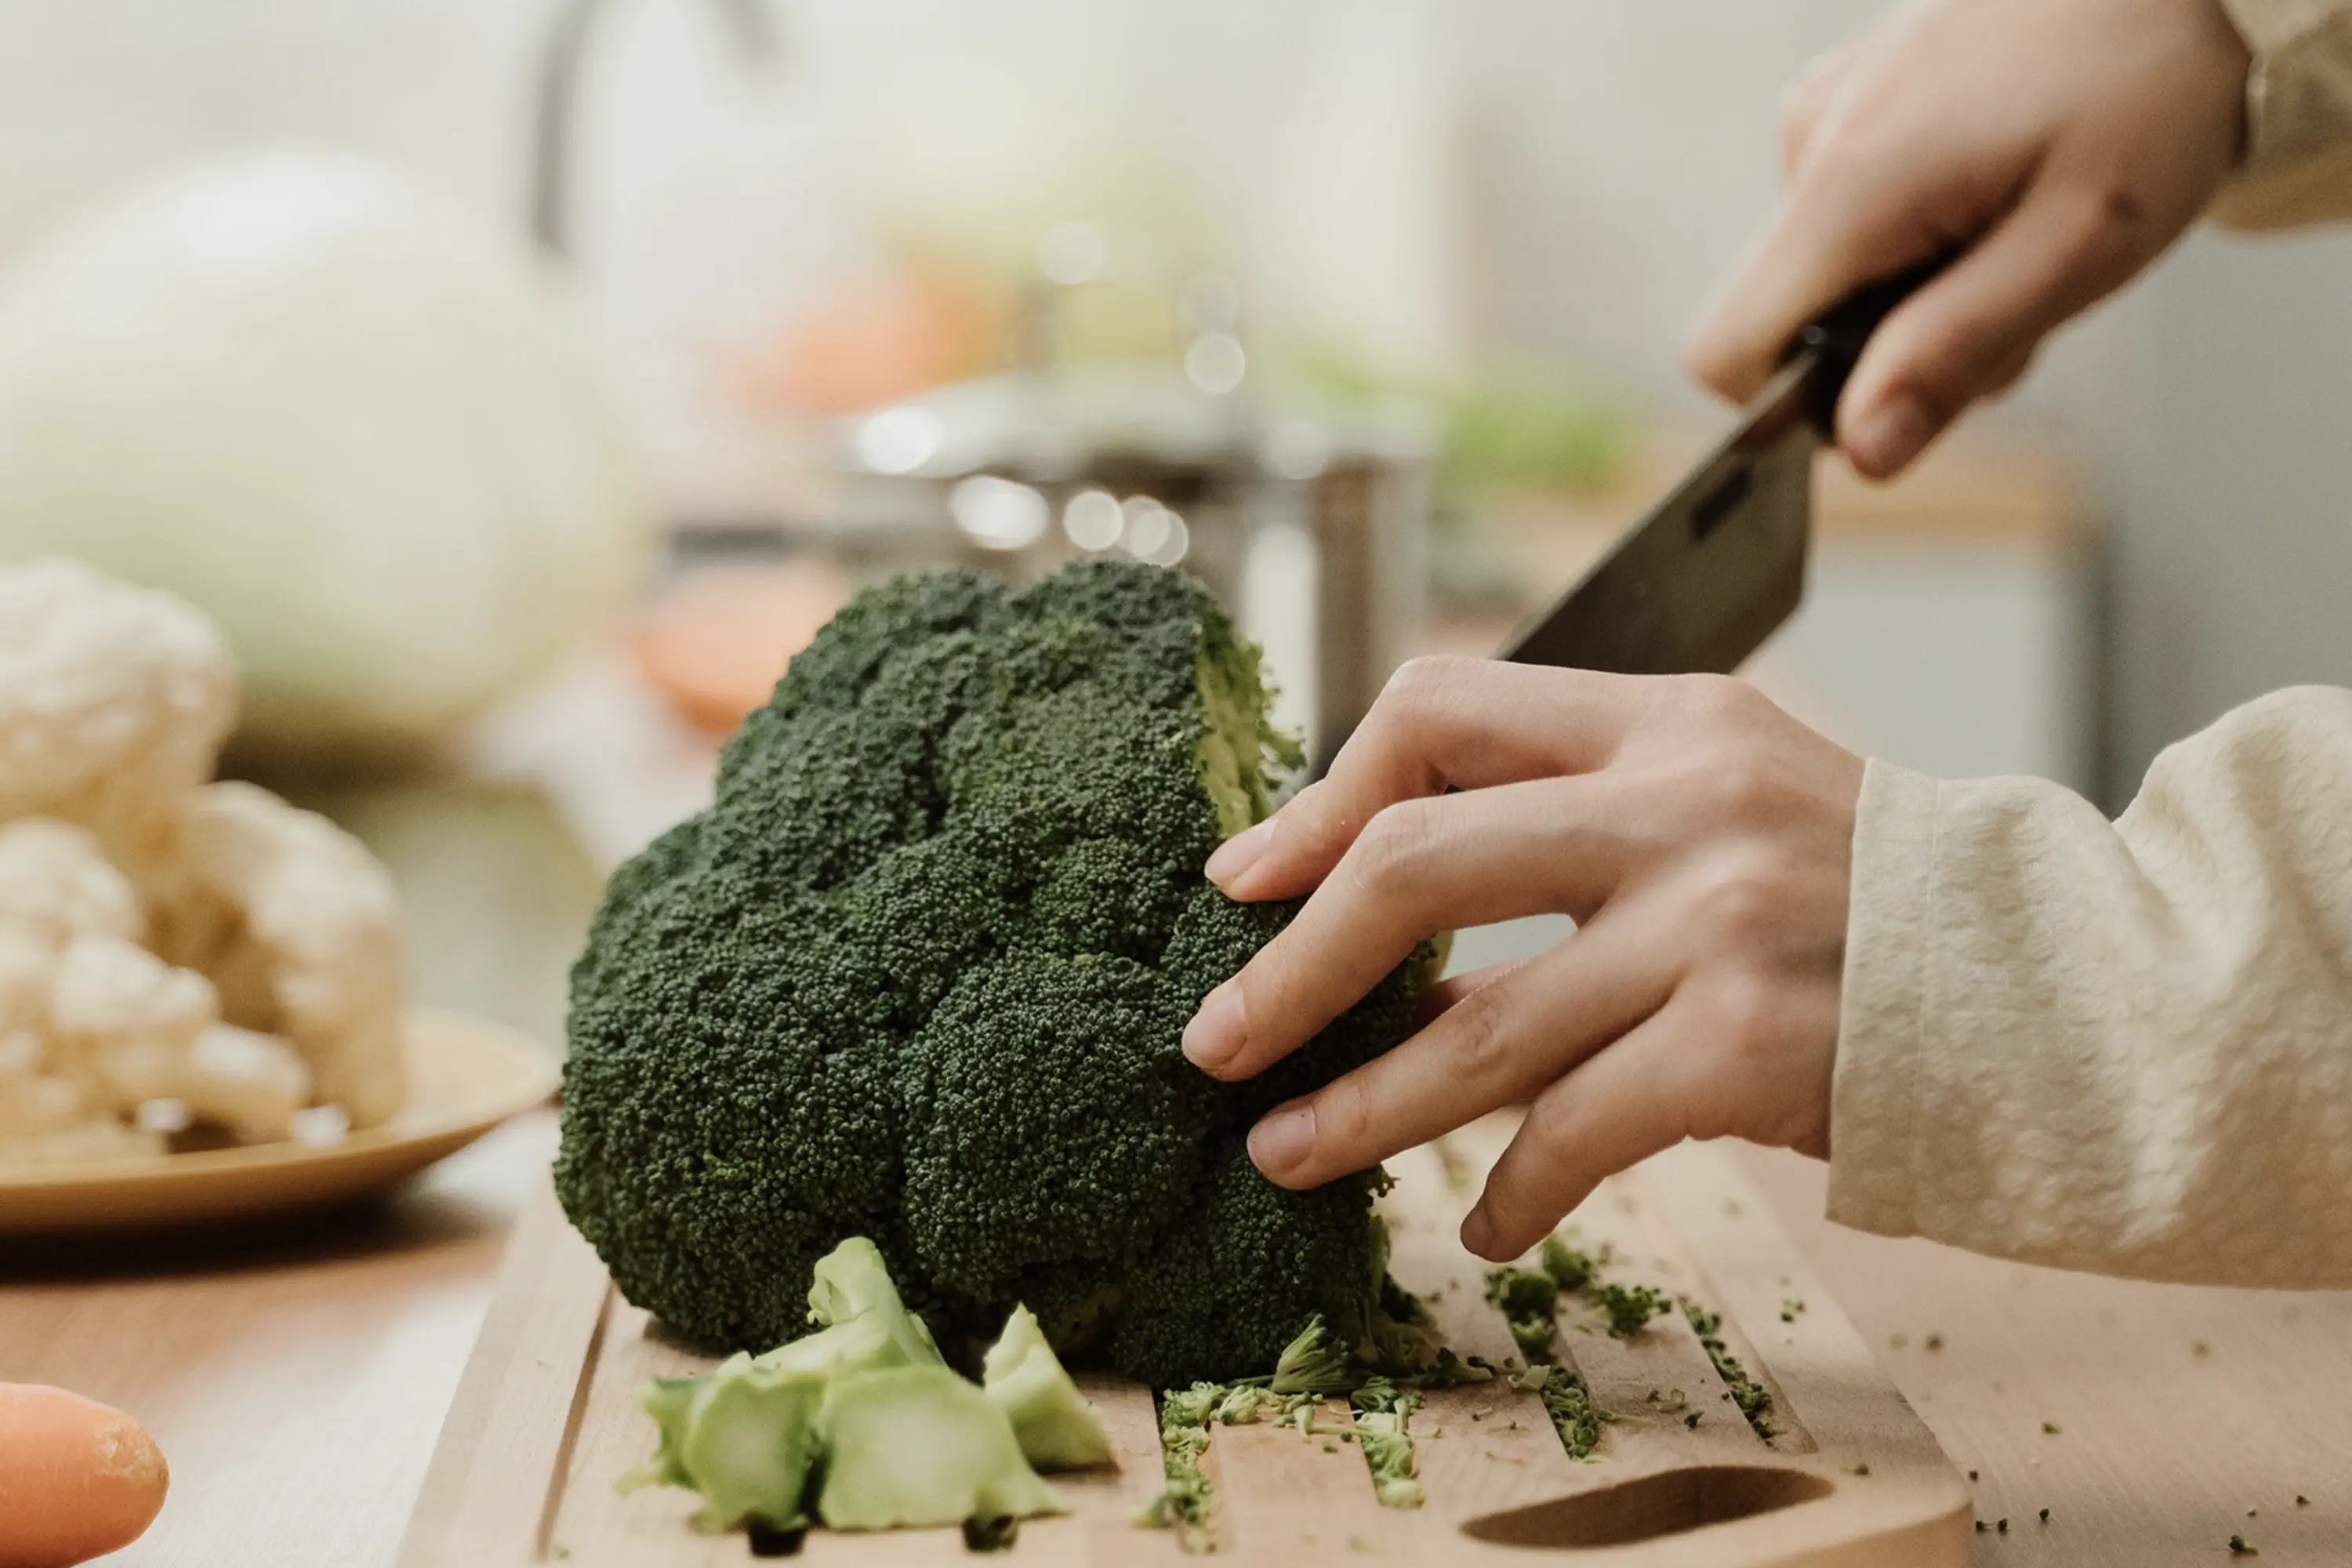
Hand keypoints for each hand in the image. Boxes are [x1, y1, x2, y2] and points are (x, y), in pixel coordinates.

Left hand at [1181, 659, 1864, 1261]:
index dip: (1321, 796)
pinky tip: (1486, 1223)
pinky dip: (1513, 1189)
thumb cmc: (1873, 902)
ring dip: (1361, 1105)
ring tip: (1284, 1152)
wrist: (2070, 986)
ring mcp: (1716, 921)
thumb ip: (1585, 820)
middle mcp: (1681, 802)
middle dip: (1289, 965)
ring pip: (1475, 1026)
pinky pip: (1573, 1130)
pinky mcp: (1748, 1044)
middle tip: (1214, 1041)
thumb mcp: (1736, 801)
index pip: (1442, 707)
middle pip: (1414, 861)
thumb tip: (1383, 919)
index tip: (1250, 880)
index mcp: (1668, 718)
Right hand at [1686, 0, 2248, 477]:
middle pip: (1786, 319)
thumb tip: (1861, 449)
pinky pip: (1850, 212)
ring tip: (2018, 233)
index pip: (1726, 351)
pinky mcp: (1849, 98)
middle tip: (2011, 297)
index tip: (1894, 397)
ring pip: (1826, 271)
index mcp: (1851, 184)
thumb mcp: (2076, 246)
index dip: (1792, 408)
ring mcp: (1826, 110)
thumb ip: (1954, 354)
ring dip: (1915, 290)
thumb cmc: (2149, 86)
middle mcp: (1812, 140)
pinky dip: (1918, 233)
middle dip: (1889, 346)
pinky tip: (1994, 192)